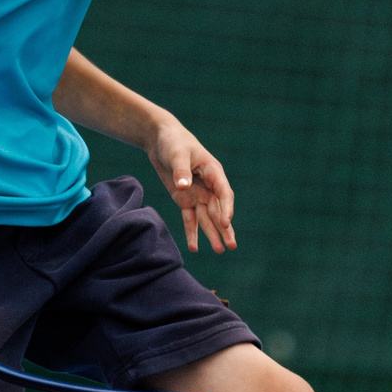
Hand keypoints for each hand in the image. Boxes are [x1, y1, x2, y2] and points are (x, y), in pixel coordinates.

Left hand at [149, 119, 236, 253]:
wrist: (161, 140)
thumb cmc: (173, 142)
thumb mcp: (177, 154)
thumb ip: (181, 171)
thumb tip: (183, 187)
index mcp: (213, 172)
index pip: (224, 193)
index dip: (226, 209)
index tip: (225, 223)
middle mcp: (208, 186)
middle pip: (219, 210)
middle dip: (224, 228)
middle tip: (231, 246)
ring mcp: (197, 194)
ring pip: (207, 218)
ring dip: (212, 234)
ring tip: (219, 251)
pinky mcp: (185, 200)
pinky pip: (190, 219)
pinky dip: (191, 232)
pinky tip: (193, 247)